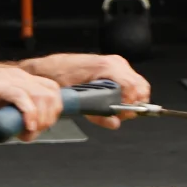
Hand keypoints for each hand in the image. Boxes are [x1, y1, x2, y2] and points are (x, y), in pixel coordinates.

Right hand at [0, 63, 63, 141]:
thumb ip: (10, 112)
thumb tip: (22, 129)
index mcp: (19, 78)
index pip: (51, 90)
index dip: (52, 109)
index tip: (41, 126)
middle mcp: (19, 76)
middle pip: (52, 94)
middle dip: (50, 116)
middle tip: (34, 132)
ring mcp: (11, 79)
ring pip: (42, 97)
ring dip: (41, 119)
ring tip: (28, 133)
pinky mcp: (0, 86)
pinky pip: (24, 99)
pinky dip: (30, 115)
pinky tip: (27, 127)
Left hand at [21, 53, 149, 129]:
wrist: (46, 69)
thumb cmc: (56, 77)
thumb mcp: (77, 99)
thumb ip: (98, 113)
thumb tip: (114, 122)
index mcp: (108, 66)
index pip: (134, 88)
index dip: (130, 106)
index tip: (121, 115)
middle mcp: (115, 63)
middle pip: (141, 88)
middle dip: (132, 105)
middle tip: (118, 115)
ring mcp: (115, 64)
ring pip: (138, 86)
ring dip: (129, 101)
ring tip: (113, 110)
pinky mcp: (112, 69)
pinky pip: (129, 84)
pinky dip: (124, 96)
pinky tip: (110, 102)